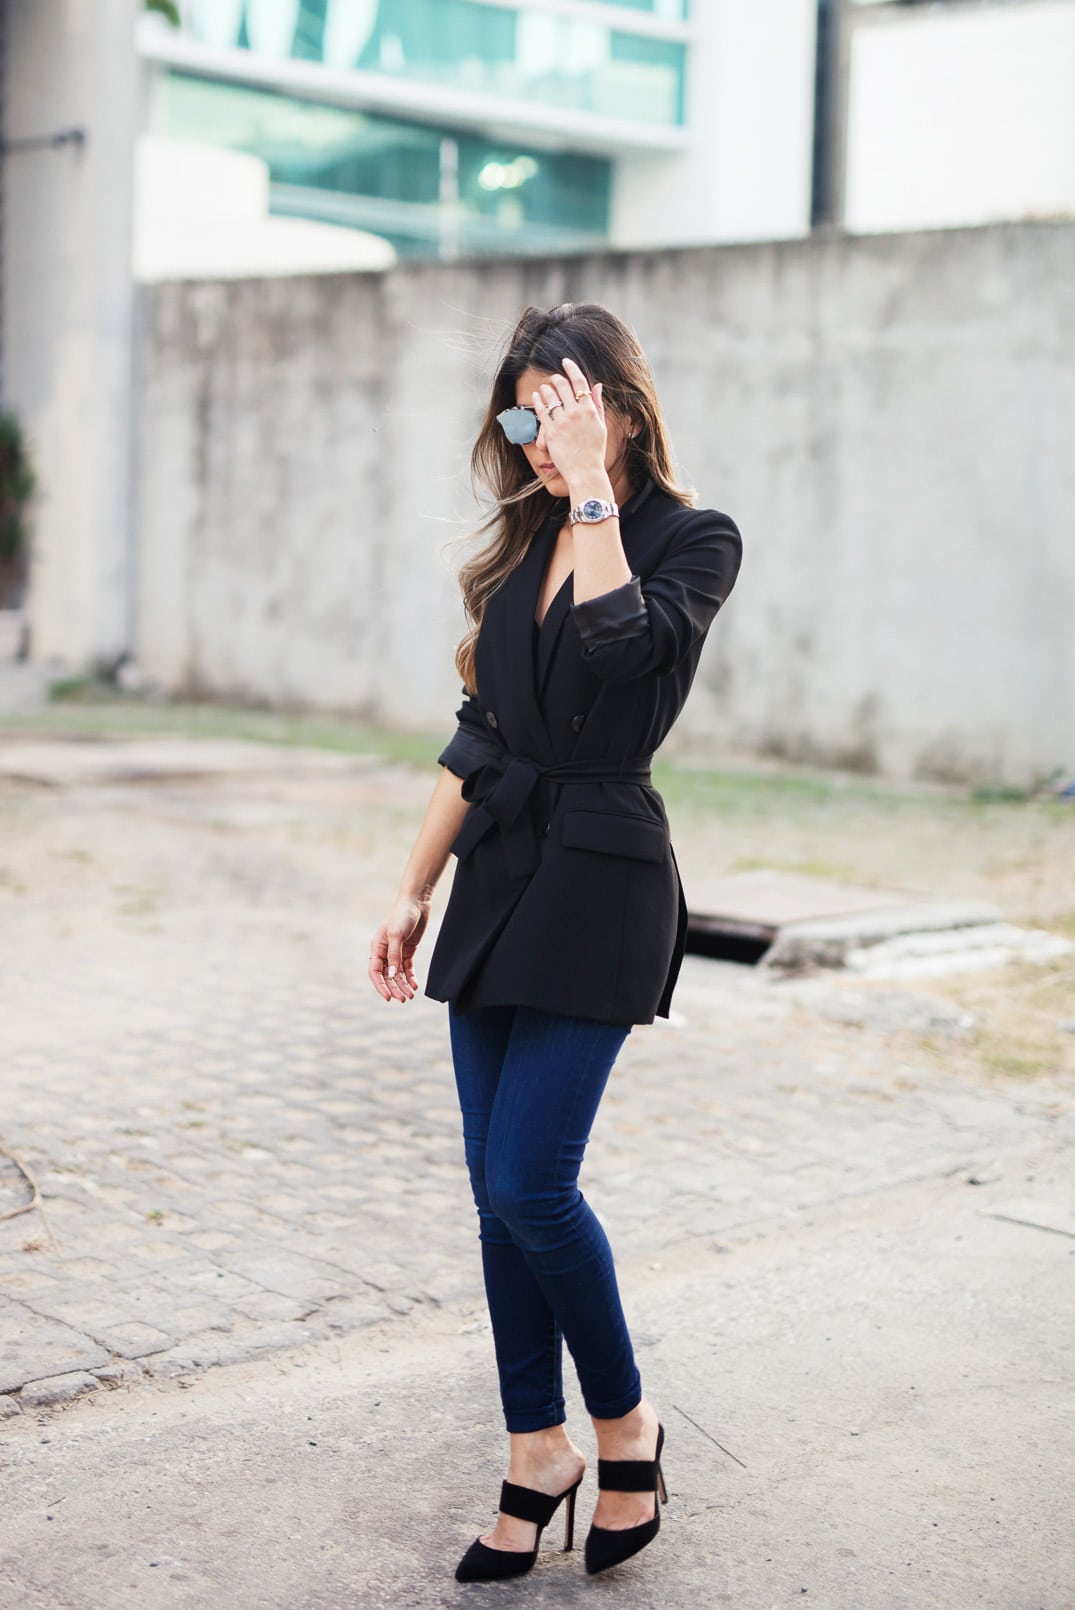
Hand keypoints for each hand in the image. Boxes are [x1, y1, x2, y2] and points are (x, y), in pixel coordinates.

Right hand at [368, 895, 428, 1002]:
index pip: (375, 972)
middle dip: (395, 988)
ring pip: (397, 974)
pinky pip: (407, 968)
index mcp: (377, 948)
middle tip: (404, 999)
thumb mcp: (396, 935)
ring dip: (403, 985)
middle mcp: (385, 952)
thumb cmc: (402, 915)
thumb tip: (391, 976)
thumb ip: (394, 956)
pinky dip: (410, 977)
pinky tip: (415, 985)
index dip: (380, 986)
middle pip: (387, 976)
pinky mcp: (408, 950)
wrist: (416, 903)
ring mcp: (396, 952)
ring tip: (411, 996)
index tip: (389, 997)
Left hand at [532, 357, 607, 489]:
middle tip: (554, 377)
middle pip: (563, 386)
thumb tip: (598, 385)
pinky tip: (536, 396)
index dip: (572, 369)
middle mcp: (576, 413)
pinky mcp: (551, 432)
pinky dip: (538, 401)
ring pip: (551, 396)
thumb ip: (598, 405)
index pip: (580, 382)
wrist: (585, 472)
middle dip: (557, 378)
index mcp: (590, 410)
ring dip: (546, 388)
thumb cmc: (594, 451)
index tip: (566, 361)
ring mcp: (562, 422)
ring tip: (544, 387)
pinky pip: (542, 411)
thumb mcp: (601, 426)